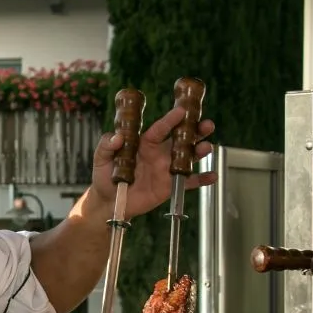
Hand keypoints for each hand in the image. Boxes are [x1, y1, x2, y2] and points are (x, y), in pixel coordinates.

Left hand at [89, 104, 215, 219]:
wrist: (110, 202)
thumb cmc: (105, 177)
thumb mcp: (100, 158)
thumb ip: (106, 145)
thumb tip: (117, 137)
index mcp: (145, 143)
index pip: (160, 129)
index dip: (171, 120)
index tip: (181, 111)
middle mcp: (159, 153)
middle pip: (181, 139)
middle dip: (195, 130)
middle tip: (207, 125)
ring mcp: (167, 169)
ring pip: (188, 157)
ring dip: (200, 151)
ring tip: (207, 147)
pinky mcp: (170, 186)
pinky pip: (189, 182)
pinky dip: (202, 179)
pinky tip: (212, 176)